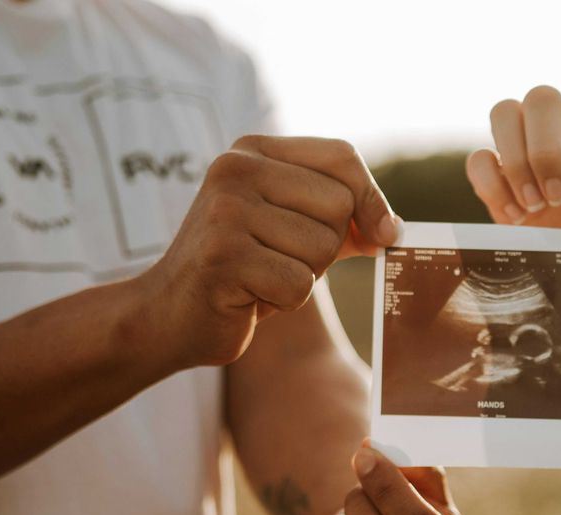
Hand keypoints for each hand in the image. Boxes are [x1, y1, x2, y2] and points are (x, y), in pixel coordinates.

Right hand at [139, 136, 398, 367]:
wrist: (168, 315)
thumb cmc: (241, 272)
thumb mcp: (291, 230)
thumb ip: (342, 219)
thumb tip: (392, 228)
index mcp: (252, 151)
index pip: (342, 157)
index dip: (372, 199)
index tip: (380, 235)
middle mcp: (235, 169)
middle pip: (339, 206)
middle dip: (326, 247)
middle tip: (280, 260)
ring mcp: (225, 211)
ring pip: (323, 247)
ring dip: (304, 277)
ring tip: (261, 277)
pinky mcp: (223, 257)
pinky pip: (299, 285)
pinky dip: (285, 302)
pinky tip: (250, 297)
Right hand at [466, 85, 560, 290]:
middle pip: (544, 98)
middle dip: (545, 150)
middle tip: (557, 199)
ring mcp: (532, 154)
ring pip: (505, 114)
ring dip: (514, 162)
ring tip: (534, 207)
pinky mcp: (503, 179)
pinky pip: (479, 160)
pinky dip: (490, 186)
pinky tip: (515, 218)